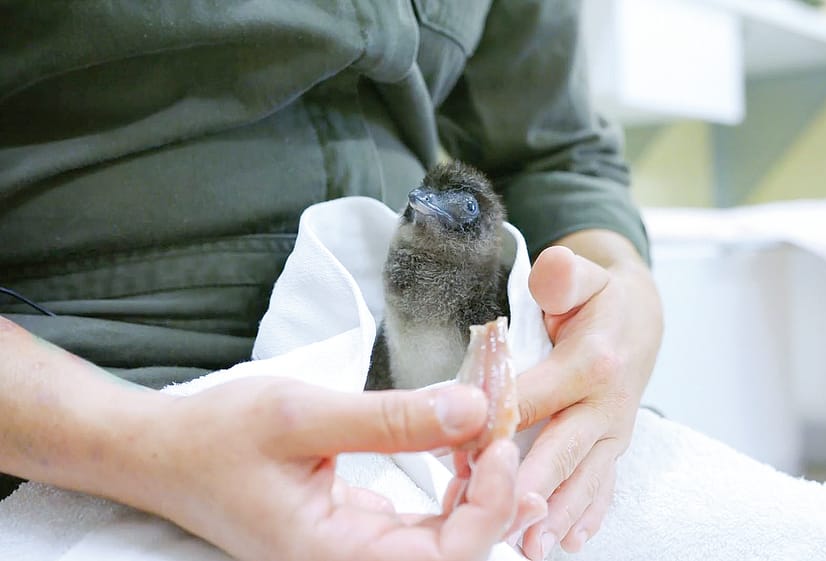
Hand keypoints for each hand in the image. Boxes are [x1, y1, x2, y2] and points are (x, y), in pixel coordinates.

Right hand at [143, 379, 518, 560]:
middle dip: (495, 499)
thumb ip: (389, 419)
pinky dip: (453, 486)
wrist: (164, 451)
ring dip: (479, 492)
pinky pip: (423, 521)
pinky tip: (466, 449)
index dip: (487, 508)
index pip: (443, 560)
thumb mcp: (301, 416)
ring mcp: (354, 551)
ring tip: (497, 438)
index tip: (498, 443)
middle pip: (453, 554)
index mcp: (333, 556)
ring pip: (443, 540)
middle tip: (509, 433)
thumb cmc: (216, 437)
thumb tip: (472, 409)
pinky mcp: (356, 529)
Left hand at [515, 232, 662, 558]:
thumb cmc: (598, 297)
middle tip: (503, 520)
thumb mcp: (581, 274)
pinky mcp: (612, 448)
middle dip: (532, 487)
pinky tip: (570, 541)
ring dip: (558, 514)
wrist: (640, 317)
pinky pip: (603, 486)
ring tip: (532, 546)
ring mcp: (613, 432)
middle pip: (562, 449)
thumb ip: (563, 275)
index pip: (534, 397)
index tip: (458, 453)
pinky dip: (587, 515)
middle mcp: (607, 404)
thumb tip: (548, 278)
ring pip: (584, 478)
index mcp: (592, 362)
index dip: (494, 424)